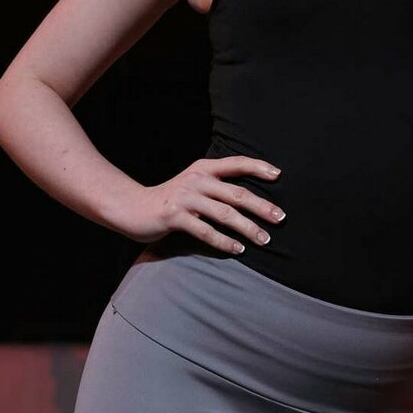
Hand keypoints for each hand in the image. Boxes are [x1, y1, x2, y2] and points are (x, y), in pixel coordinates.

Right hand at [111, 156, 284, 254]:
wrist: (131, 207)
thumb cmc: (170, 199)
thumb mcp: (193, 185)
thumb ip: (216, 186)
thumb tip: (251, 199)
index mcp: (203, 168)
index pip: (236, 163)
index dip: (258, 167)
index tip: (279, 175)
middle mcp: (196, 179)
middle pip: (237, 193)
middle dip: (262, 206)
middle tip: (281, 218)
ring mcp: (185, 198)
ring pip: (225, 214)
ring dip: (248, 228)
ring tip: (264, 239)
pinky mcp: (174, 216)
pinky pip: (205, 231)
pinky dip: (224, 241)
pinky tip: (238, 249)